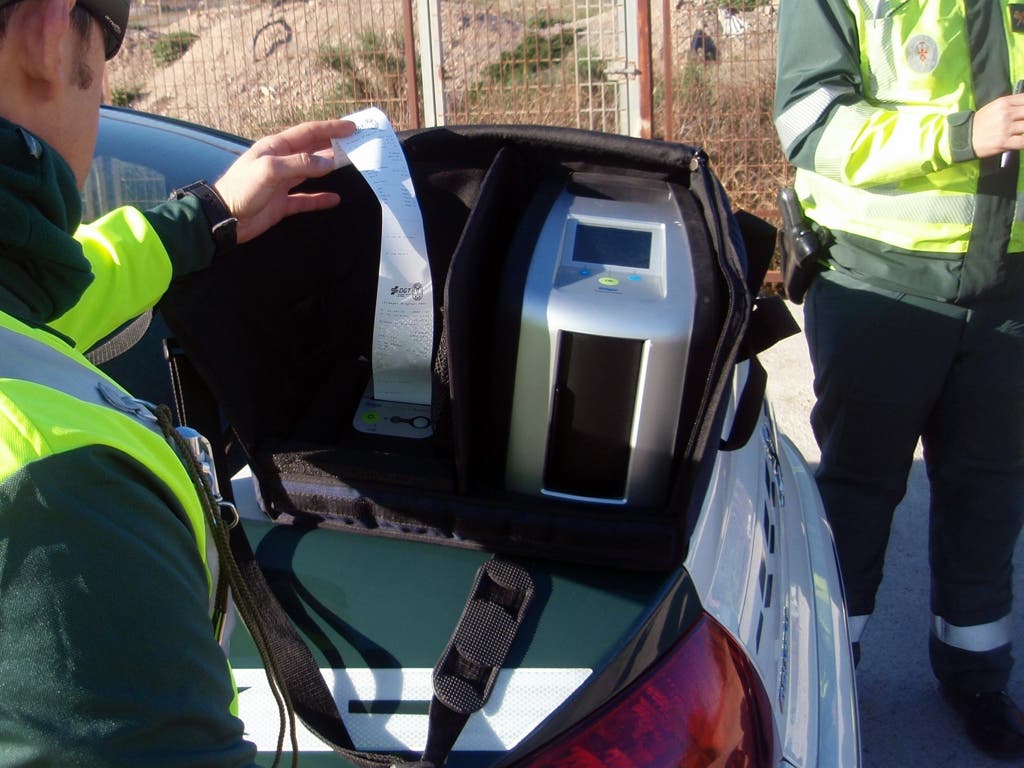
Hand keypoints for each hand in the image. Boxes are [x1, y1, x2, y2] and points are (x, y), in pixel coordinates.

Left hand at [213, 118, 354, 243]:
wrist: (224, 218)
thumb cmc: (241, 189)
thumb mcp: (269, 170)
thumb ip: (300, 164)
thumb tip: (328, 163)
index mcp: (275, 147)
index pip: (308, 133)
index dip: (330, 128)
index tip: (351, 128)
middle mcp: (281, 161)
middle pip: (312, 149)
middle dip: (333, 144)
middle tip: (355, 142)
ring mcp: (282, 183)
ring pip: (312, 171)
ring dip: (330, 167)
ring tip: (350, 163)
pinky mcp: (283, 203)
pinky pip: (306, 198)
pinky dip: (321, 198)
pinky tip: (334, 199)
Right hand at [972, 93, 1023, 159]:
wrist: (964, 138)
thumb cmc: (980, 123)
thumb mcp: (994, 107)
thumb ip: (1011, 104)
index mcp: (1004, 103)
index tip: (1023, 114)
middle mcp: (1006, 114)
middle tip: (1021, 123)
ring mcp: (1005, 128)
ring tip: (1020, 131)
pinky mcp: (1004, 142)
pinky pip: (1023, 142)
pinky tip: (1022, 142)